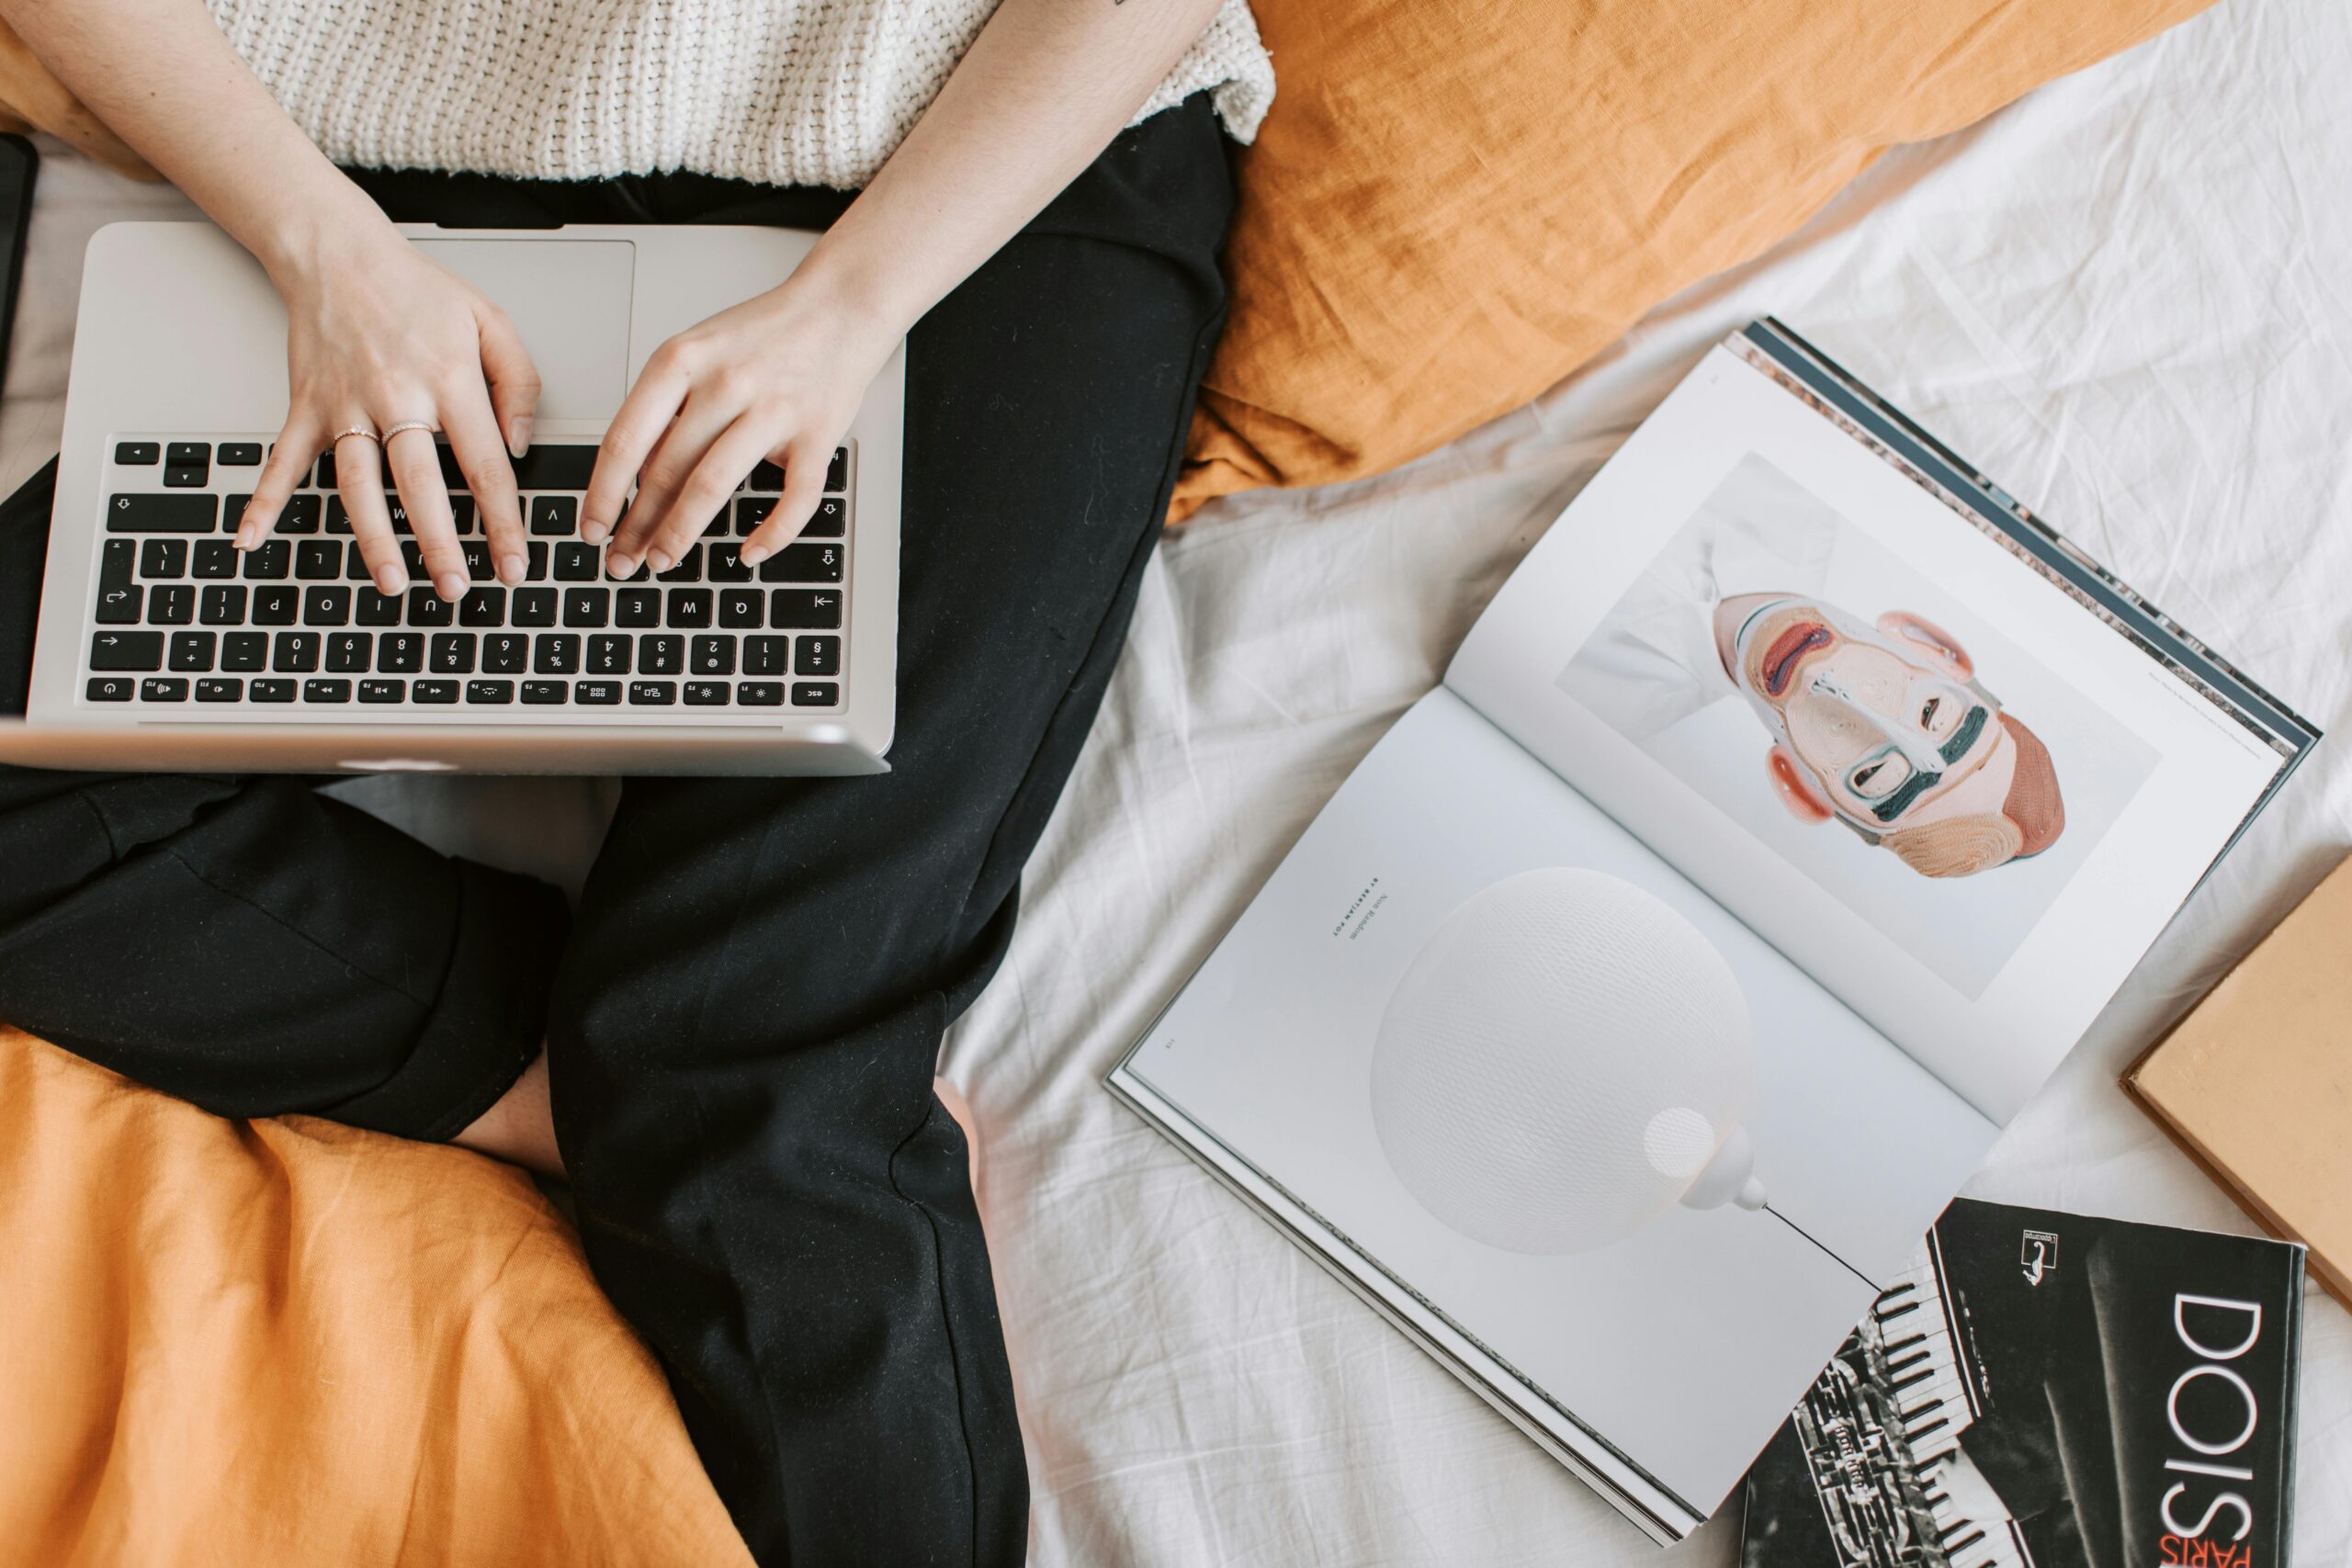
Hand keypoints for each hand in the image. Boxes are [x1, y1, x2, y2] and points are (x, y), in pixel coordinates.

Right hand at [235, 223, 540, 599]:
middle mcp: (395, 397)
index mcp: (449, 380)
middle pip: (421, 485)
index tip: (513, 565)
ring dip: (373, 537)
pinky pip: (283, 459)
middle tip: (457, 589)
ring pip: (358, 483)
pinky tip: (251, 539)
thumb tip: (520, 446)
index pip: (485, 466)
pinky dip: (263, 500)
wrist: (337, 252)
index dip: (503, 522)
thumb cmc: (418, 289)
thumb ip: (520, 384)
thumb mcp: (491, 321)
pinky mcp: (306, 406)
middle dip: (441, 543)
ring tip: (392, 582)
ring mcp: (345, 405)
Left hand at [584, 276, 898, 578]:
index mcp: (682, 360)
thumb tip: (632, 475)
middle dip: (637, 525)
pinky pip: (794, 498)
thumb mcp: (697, 351)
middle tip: (622, 559)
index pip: (627, 439)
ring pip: (714, 485)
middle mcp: (725, 384)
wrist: (840, 306)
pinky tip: (749, 554)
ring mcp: (774, 410)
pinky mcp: (817, 435)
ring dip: (680, 532)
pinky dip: (771, 534)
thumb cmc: (764, 333)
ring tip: (663, 559)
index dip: (602, 493)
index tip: (591, 527)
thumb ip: (667, 406)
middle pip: (665, 470)